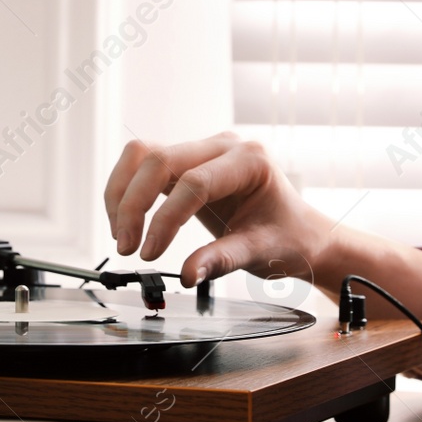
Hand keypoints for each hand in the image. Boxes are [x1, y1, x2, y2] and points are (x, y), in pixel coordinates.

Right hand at [104, 132, 333, 287]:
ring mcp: (202, 150)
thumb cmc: (289, 238)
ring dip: (122, 194)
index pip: (194, 182)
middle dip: (134, 204)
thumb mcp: (262, 253)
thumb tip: (187, 275)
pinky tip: (126, 222)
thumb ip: (223, 260)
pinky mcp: (185, 162)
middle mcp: (222, 146)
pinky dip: (127, 192)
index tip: (150, 253)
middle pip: (159, 160)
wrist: (300, 232)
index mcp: (250, 160)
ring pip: (142, 155)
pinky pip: (144, 166)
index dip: (166, 219)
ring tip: (121, 235)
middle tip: (127, 247)